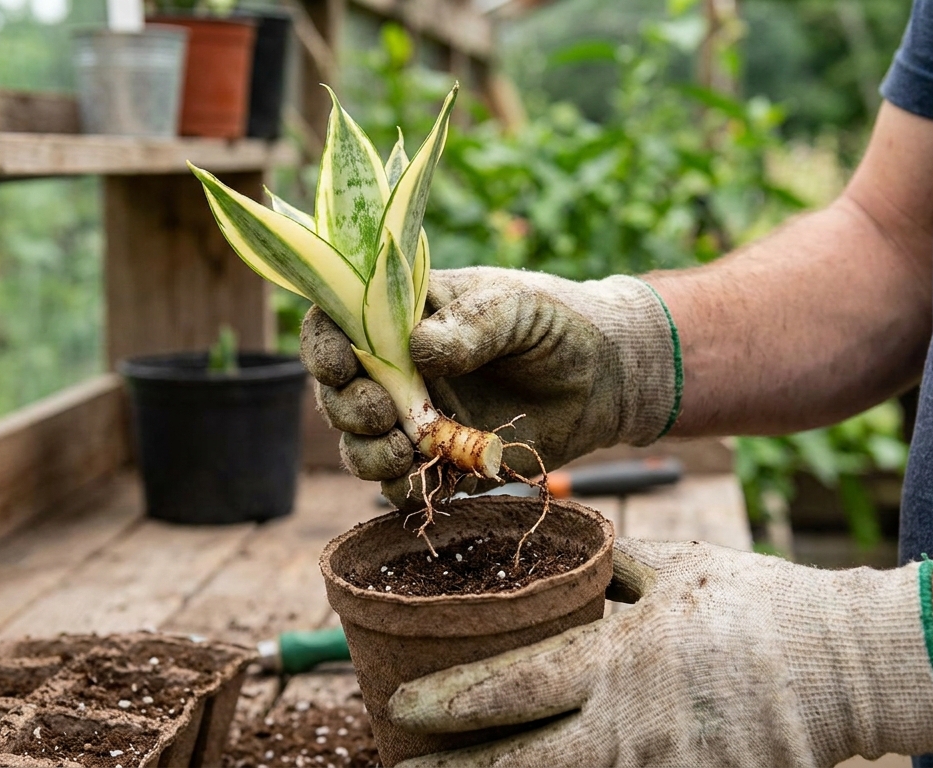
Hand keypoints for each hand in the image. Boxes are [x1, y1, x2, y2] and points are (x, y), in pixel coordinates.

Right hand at [300, 266, 680, 508]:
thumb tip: (417, 350)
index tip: (341, 364)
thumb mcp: (517, 307)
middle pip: (339, 393)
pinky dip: (400, 490)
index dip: (323, 345)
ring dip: (366, 455)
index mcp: (404, 317)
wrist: (609, 378)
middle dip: (347, 408)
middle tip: (383, 414)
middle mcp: (400, 371)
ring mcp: (420, 420)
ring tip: (403, 452)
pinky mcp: (447, 464)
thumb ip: (471, 324)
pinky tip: (420, 483)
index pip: (338, 324)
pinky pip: (404, 486)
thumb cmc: (559, 322)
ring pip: (361, 446)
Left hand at [388, 539, 932, 767]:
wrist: (850, 662)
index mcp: (619, 654)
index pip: (512, 686)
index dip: (448, 702)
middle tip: (398, 767)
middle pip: (521, 762)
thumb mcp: (679, 567)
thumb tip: (561, 550)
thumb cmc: (757, 606)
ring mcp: (664, 767)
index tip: (400, 705)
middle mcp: (631, 721)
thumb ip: (612, 568)